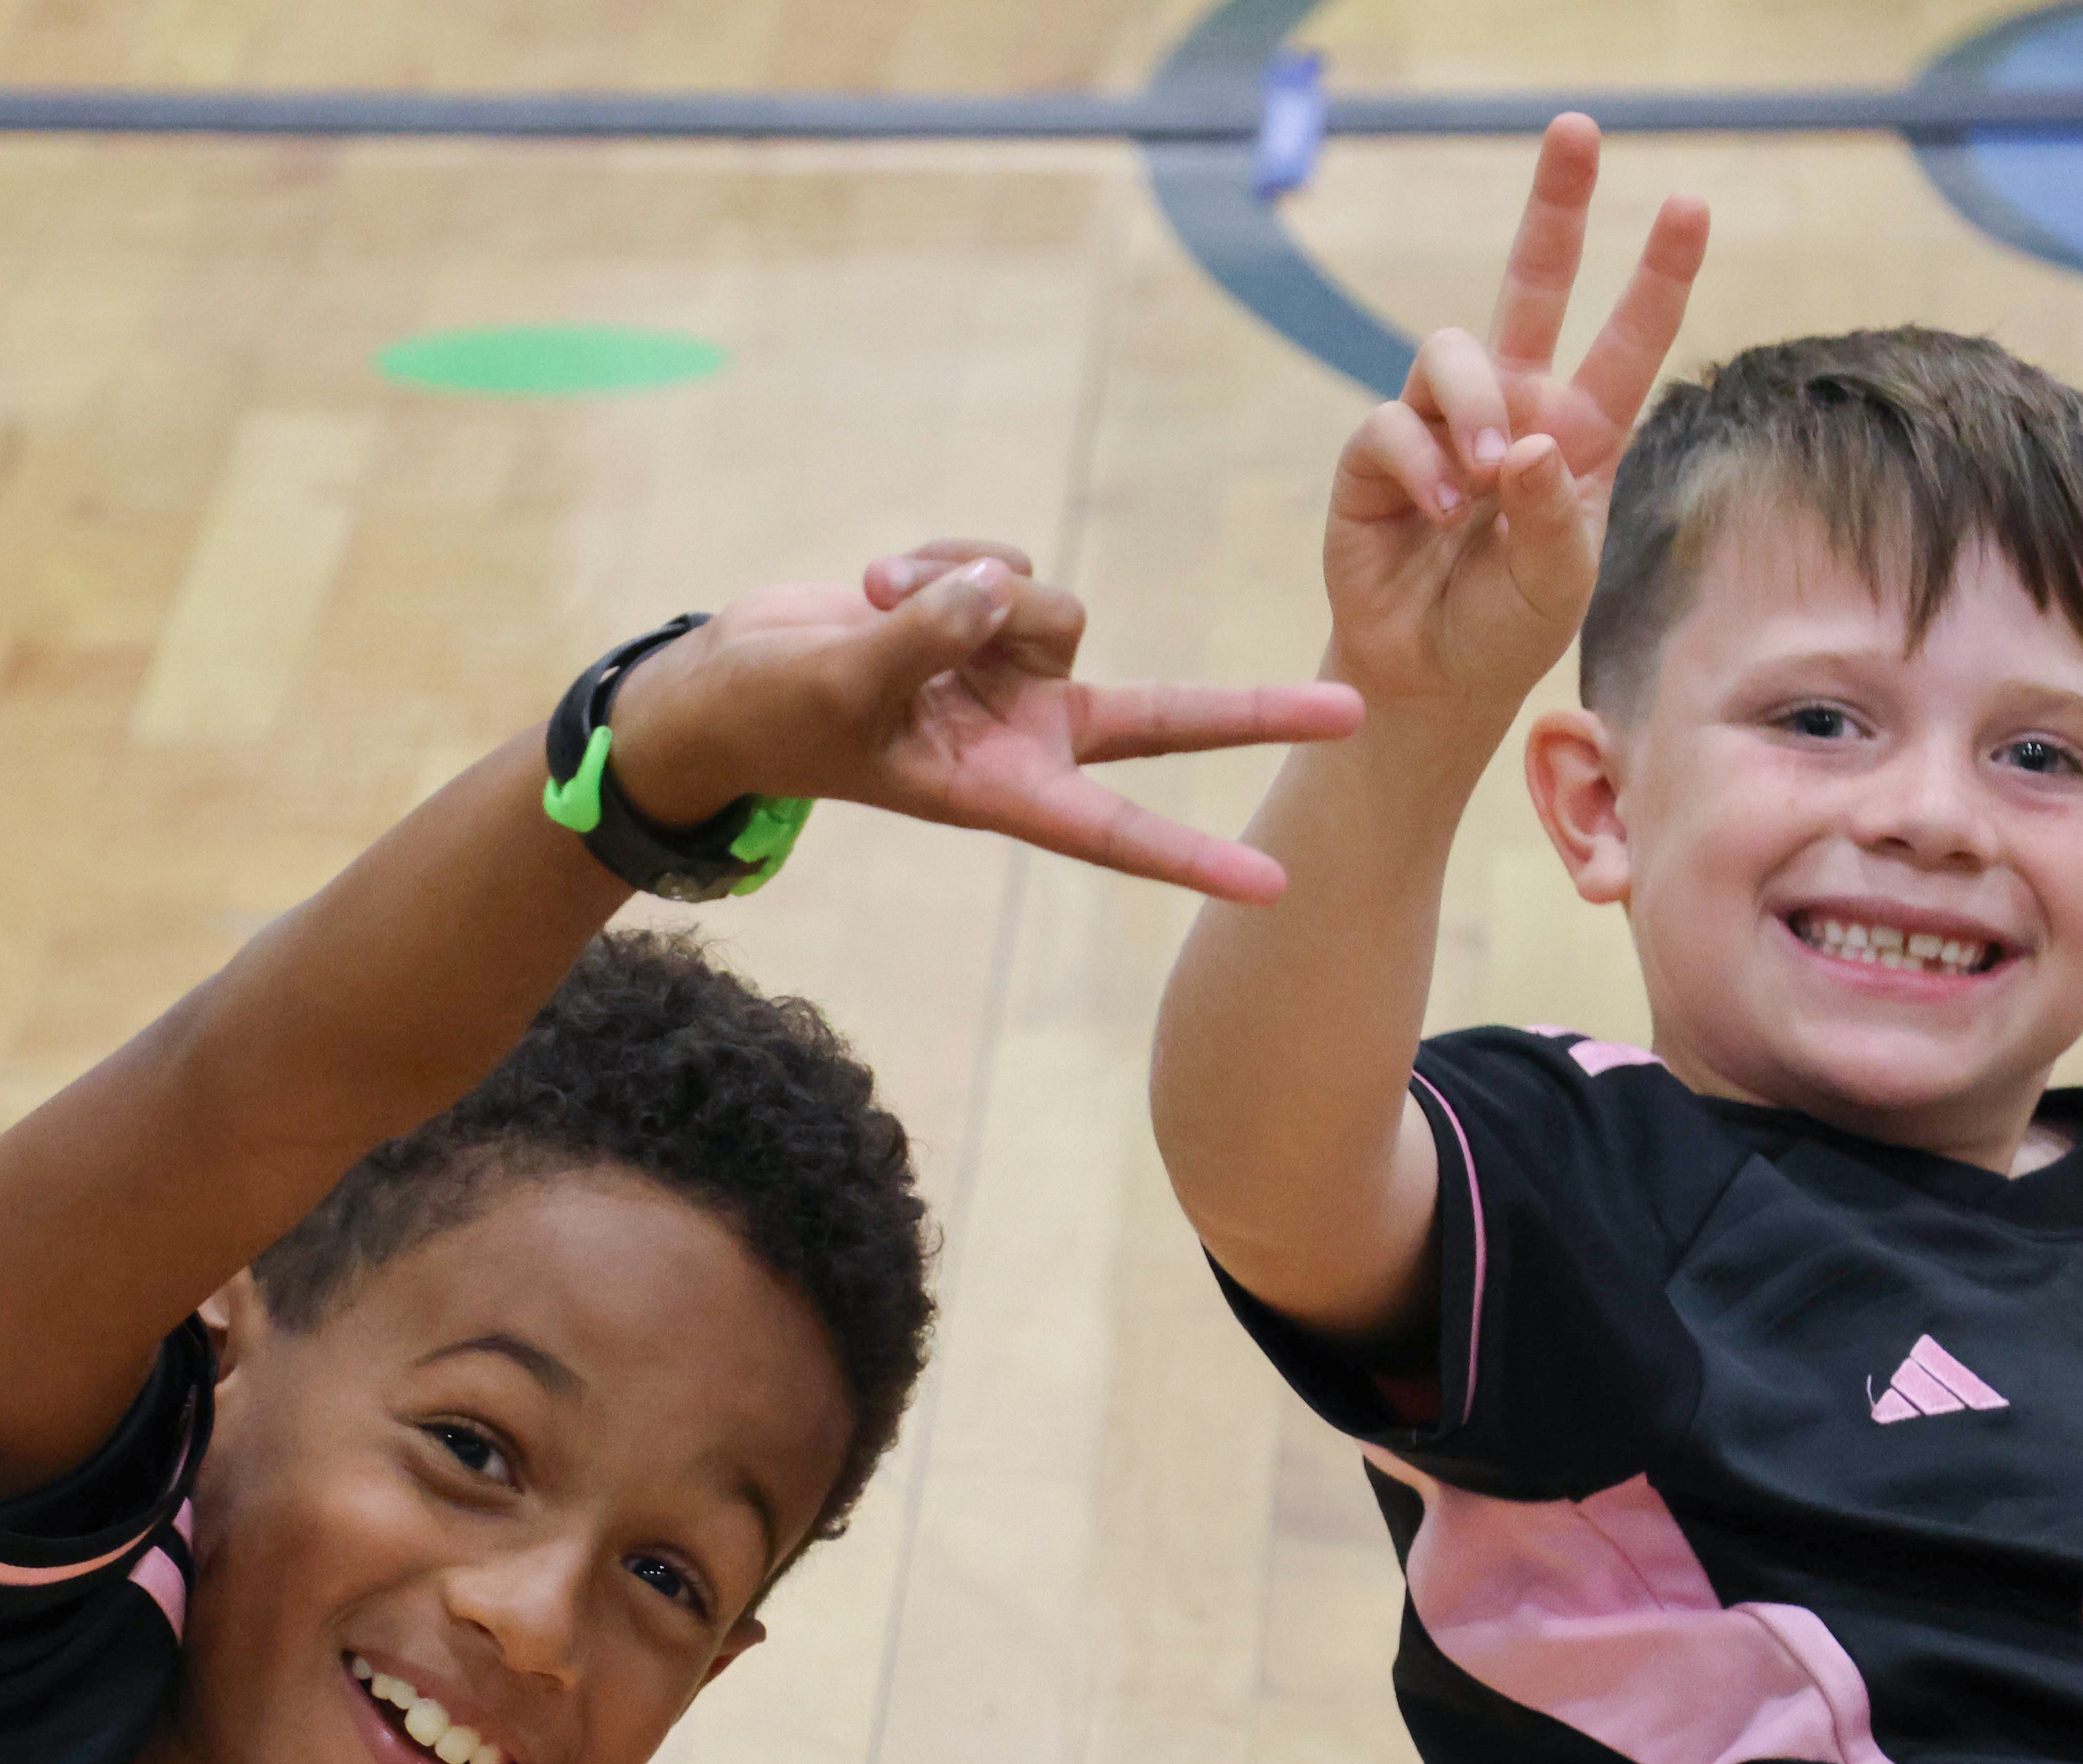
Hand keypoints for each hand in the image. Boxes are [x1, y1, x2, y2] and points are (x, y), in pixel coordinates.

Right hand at [608, 540, 1363, 903]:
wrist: (727, 684)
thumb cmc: (770, 713)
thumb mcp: (840, 682)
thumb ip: (922, 639)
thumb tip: (996, 590)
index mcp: (1000, 790)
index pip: (1118, 831)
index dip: (1195, 857)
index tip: (1275, 883)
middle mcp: (1025, 737)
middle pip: (1163, 720)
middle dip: (1253, 711)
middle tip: (1355, 713)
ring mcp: (1012, 679)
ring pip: (1055, 606)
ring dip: (971, 588)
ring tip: (880, 600)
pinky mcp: (987, 623)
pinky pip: (1007, 566)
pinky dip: (946, 561)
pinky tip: (883, 581)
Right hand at [1324, 113, 1707, 708]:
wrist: (1428, 676)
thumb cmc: (1507, 627)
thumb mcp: (1560, 582)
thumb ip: (1556, 513)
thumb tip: (1526, 443)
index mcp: (1579, 432)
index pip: (1627, 340)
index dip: (1658, 274)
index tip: (1691, 206)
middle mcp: (1513, 409)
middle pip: (1534, 282)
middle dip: (1555, 205)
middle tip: (1578, 130)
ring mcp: (1442, 425)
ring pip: (1453, 353)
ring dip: (1473, 406)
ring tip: (1482, 481)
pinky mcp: (1376, 455)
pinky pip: (1392, 423)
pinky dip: (1420, 464)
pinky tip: (1438, 511)